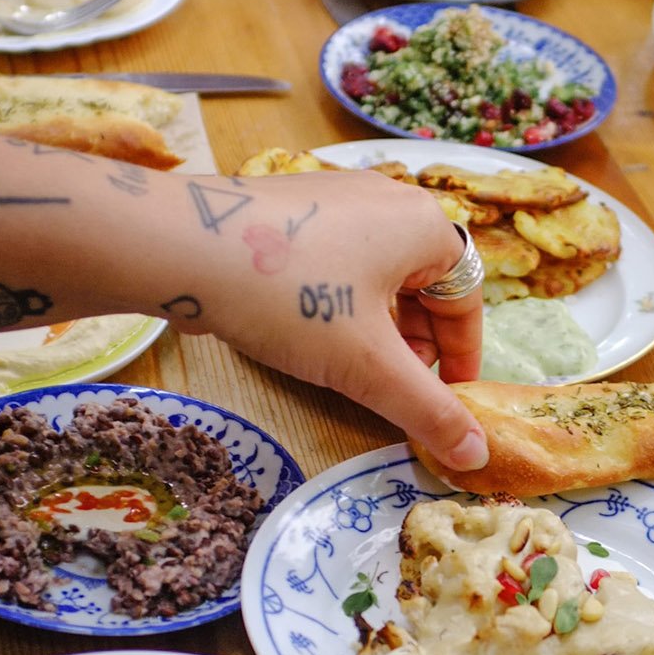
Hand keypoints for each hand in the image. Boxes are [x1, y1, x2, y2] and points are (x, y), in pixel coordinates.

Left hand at [179, 170, 487, 471]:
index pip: (466, 297)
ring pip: (378, 274)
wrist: (176, 245)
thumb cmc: (291, 297)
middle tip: (398, 388)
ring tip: (353, 367)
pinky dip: (339, 303)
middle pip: (424, 283)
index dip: (463, 356)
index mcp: (422, 225)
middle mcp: (385, 199)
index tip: (450, 402)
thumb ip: (427, 411)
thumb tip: (476, 457)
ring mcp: (333, 196)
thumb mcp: (368, 366)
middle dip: (418, 344)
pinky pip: (336, 261)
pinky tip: (306, 334)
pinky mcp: (289, 208)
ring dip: (379, 327)